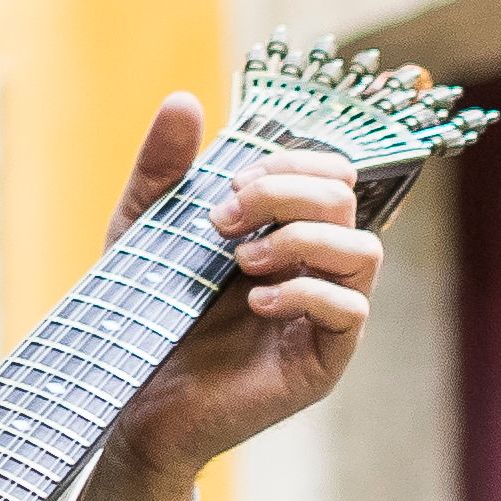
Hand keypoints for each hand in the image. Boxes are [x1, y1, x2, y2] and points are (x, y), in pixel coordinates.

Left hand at [75, 91, 381, 500]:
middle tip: (224, 220)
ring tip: (241, 262)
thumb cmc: (146, 316)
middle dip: (285, 194)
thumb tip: (185, 101)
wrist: (135, 399)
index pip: (329, 173)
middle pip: (346, 200)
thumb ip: (164, 169)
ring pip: (365, 252)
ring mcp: (324, 315)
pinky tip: (254, 304)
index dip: (291, 161)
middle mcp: (314, 267)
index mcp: (284, 230)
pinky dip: (303, 293)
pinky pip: (349, 311)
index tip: (229, 183)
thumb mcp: (145, 231)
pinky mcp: (323, 362)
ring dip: (301, 241)